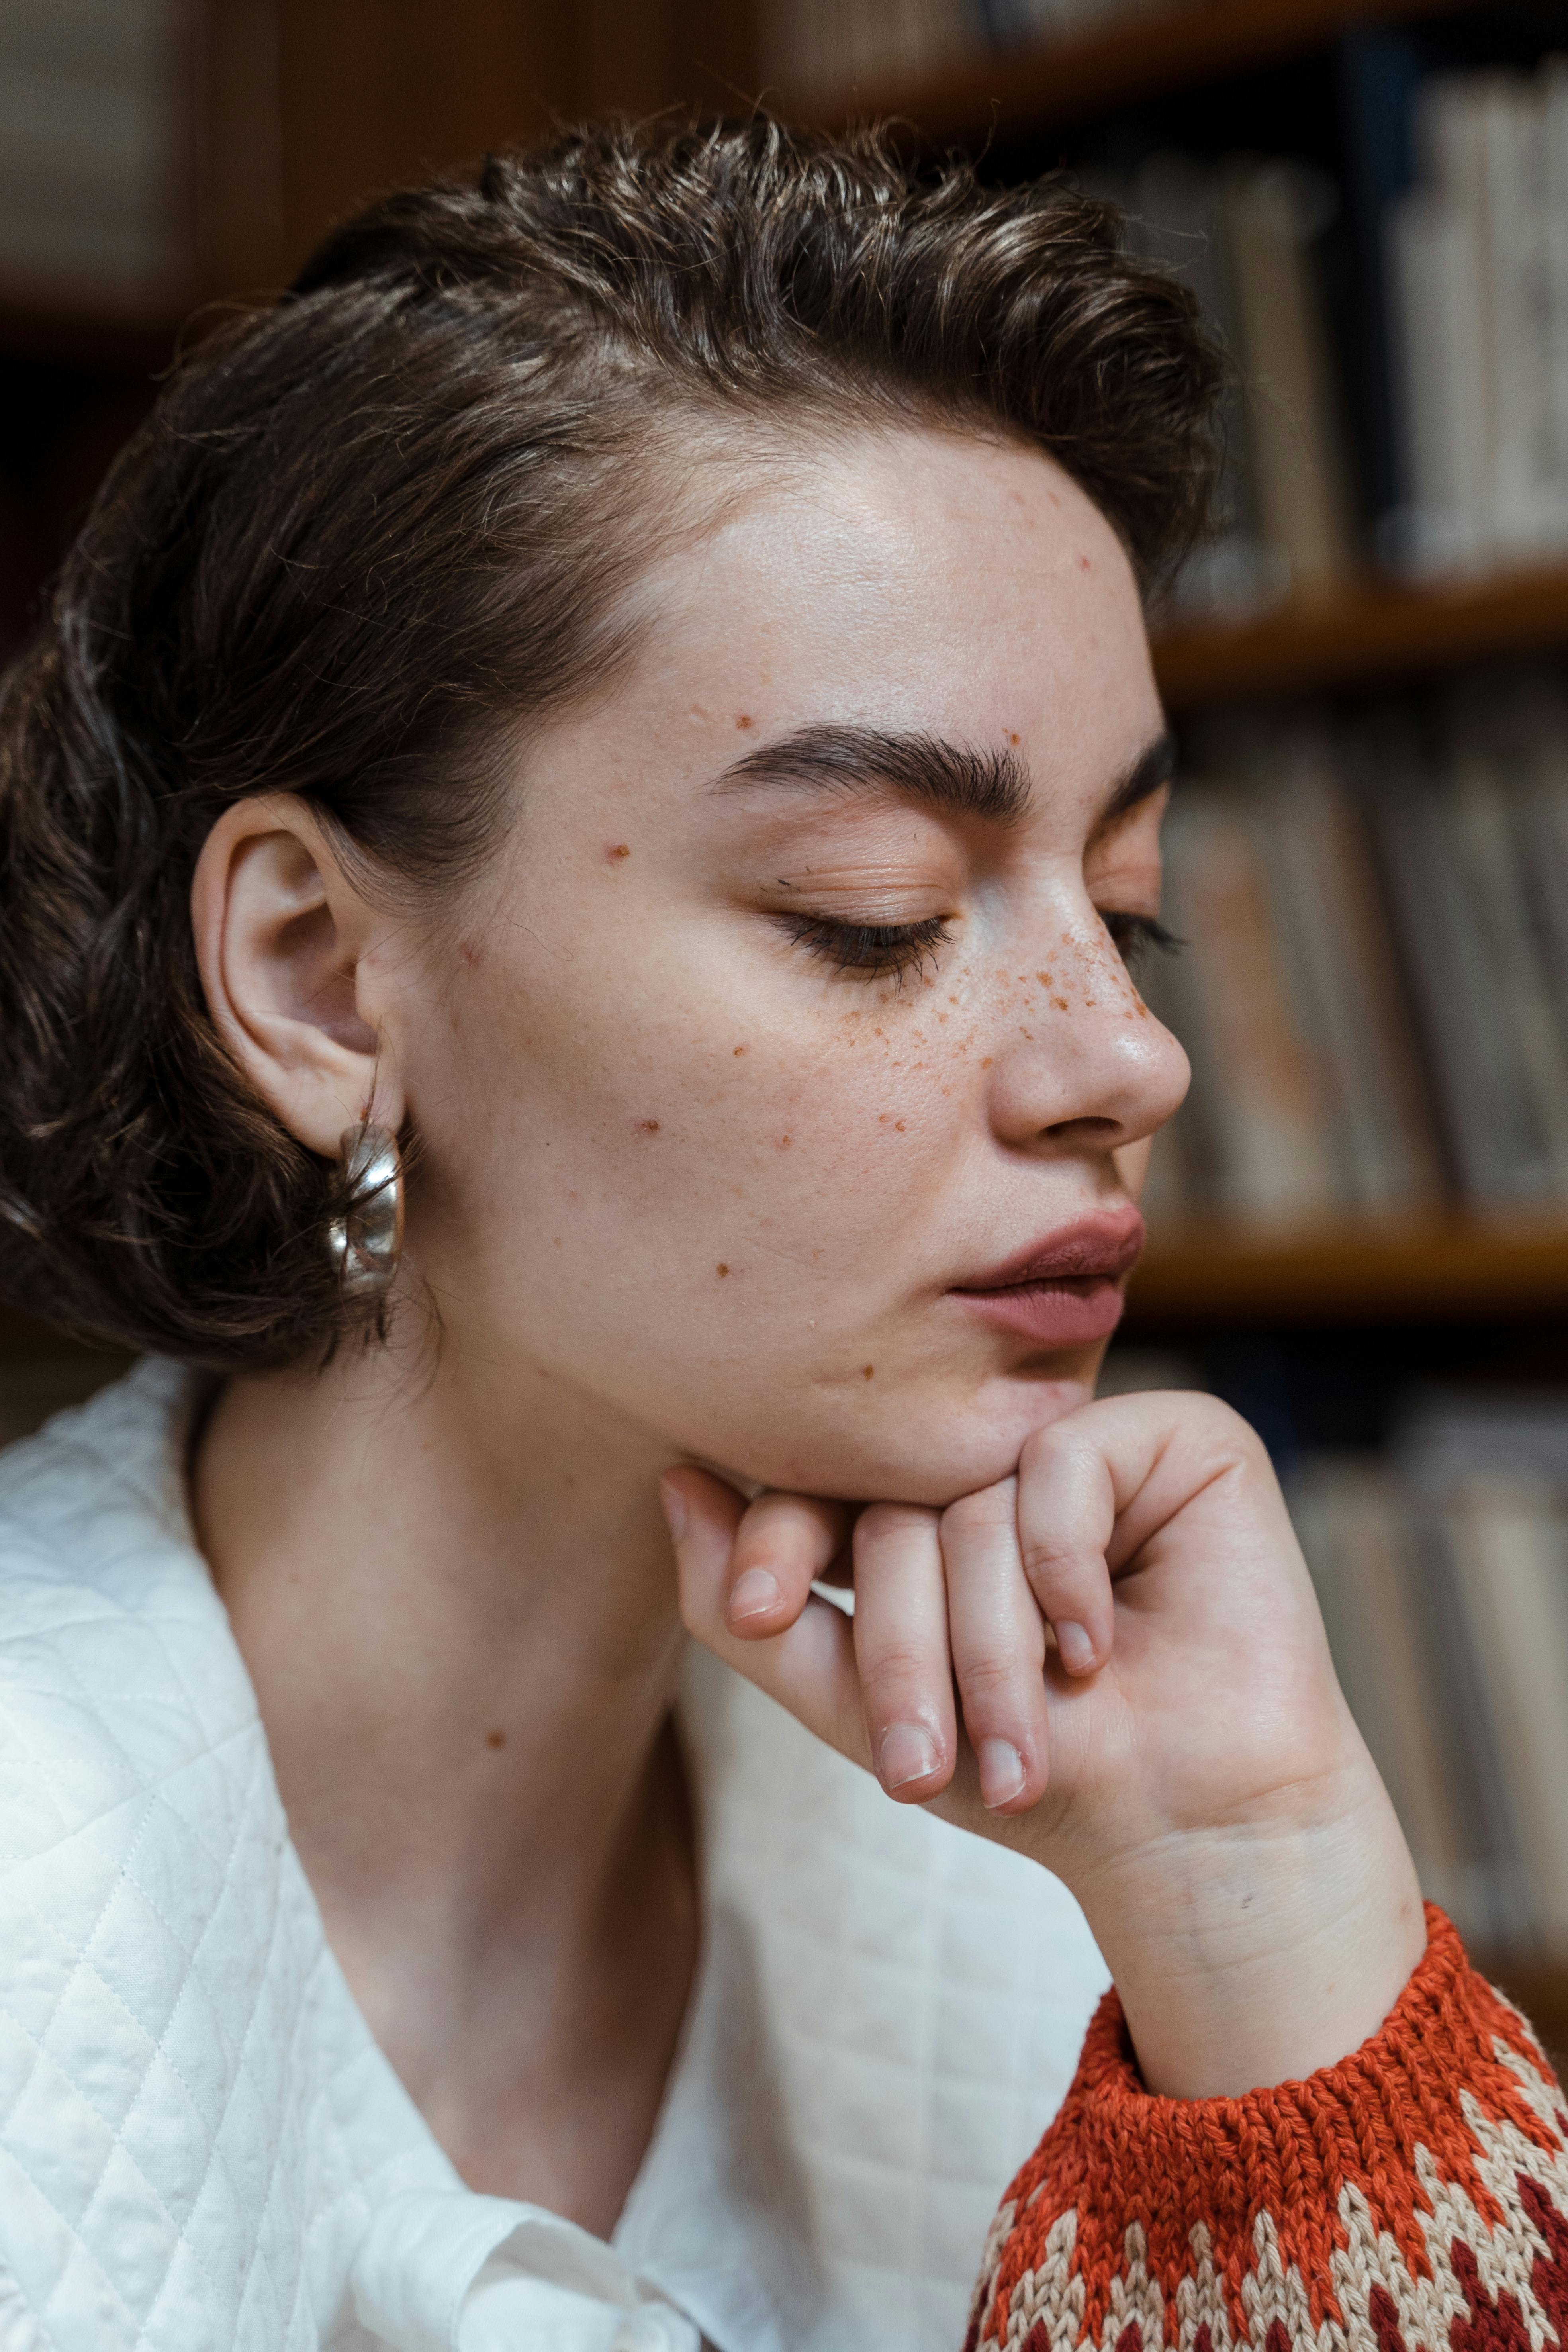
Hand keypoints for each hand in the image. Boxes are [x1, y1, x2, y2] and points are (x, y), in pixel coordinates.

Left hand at [662, 1392, 1425, 2098]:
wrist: (1188, 1828)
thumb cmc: (1035, 1773)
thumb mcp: (862, 1707)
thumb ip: (752, 1610)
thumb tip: (671, 1479)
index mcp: (927, 1507)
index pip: (826, 1486)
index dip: (781, 1538)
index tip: (764, 1613)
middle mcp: (1001, 1462)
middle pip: (895, 1510)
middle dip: (902, 1653)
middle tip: (920, 1768)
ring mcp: (1087, 1443)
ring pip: (975, 1504)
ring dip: (991, 1650)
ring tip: (1023, 1755)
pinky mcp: (1177, 1436)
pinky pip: (1066, 1466)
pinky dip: (1065, 1572)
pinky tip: (1098, 1649)